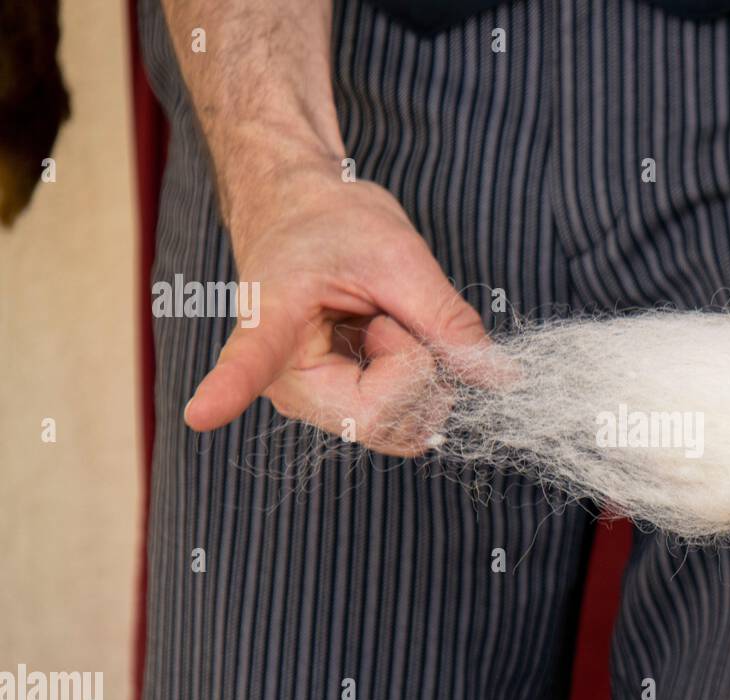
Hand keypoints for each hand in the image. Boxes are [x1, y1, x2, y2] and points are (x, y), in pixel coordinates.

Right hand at [184, 166, 491, 456]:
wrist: (306, 214)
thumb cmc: (334, 223)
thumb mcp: (398, 256)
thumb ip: (447, 319)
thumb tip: (498, 376)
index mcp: (271, 326)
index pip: (248, 364)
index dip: (228, 390)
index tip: (201, 413)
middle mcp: (285, 384)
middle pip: (379, 417)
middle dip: (415, 367)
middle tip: (390, 315)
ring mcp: (313, 405)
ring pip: (399, 427)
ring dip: (420, 375)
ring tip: (383, 323)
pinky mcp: (339, 411)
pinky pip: (401, 423)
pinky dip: (419, 385)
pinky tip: (390, 345)